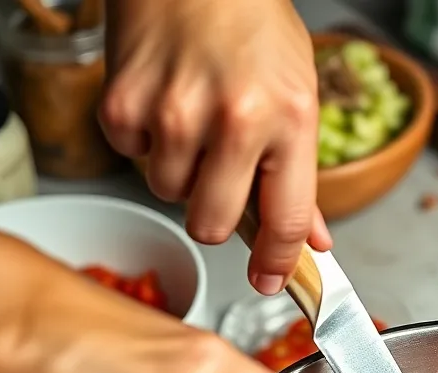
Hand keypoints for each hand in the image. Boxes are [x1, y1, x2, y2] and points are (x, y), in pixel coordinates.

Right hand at [100, 0, 331, 292]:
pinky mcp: (124, 102)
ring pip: (169, 193)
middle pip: (212, 226)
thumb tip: (313, 241)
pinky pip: (132, 157)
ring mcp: (174, 113)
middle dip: (216, 217)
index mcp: (288, 121)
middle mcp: (234, 121)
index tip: (270, 281)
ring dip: (180, 172)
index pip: (285, 222)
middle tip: (220, 181)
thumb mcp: (299, 95)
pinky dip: (145, 141)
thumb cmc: (252, 23)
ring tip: (194, 123)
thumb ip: (301, 177)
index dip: (277, 263)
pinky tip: (163, 103)